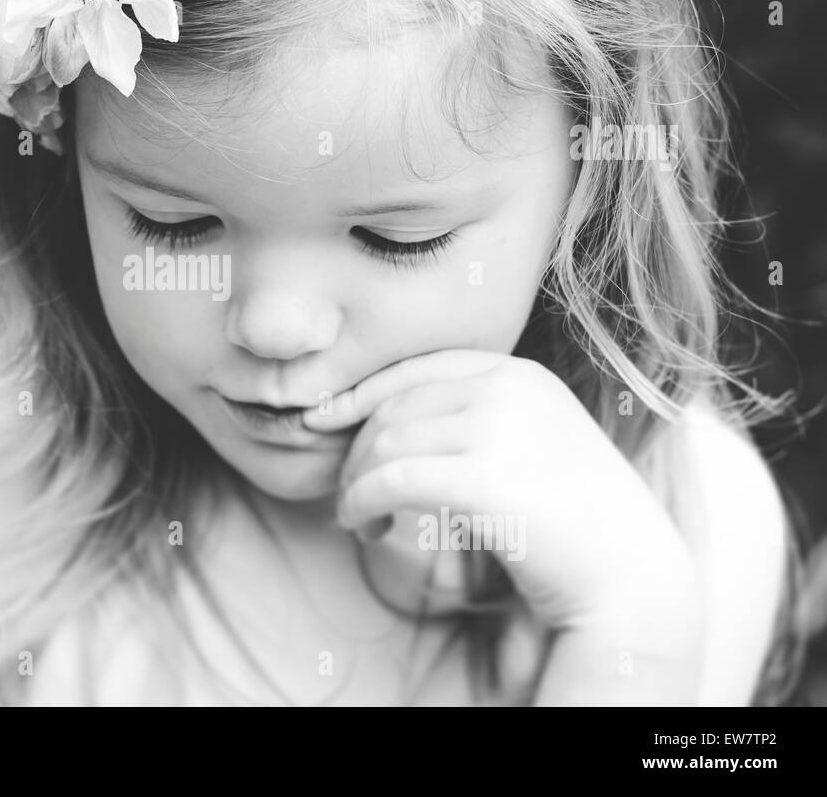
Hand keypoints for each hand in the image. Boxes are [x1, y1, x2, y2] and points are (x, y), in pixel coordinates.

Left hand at [303, 349, 700, 638]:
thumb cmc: (569, 524)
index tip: (321, 419)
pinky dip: (360, 502)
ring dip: (355, 483)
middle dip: (356, 451)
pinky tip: (362, 526)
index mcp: (519, 375)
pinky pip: (390, 480)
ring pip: (385, 444)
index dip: (360, 393)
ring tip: (359, 518)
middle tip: (349, 495)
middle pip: (394, 408)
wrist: (630, 581)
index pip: (416, 370)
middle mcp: (509, 389)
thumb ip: (470, 422)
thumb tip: (380, 423)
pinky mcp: (484, 478)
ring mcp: (499, 429)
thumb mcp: (524, 448)